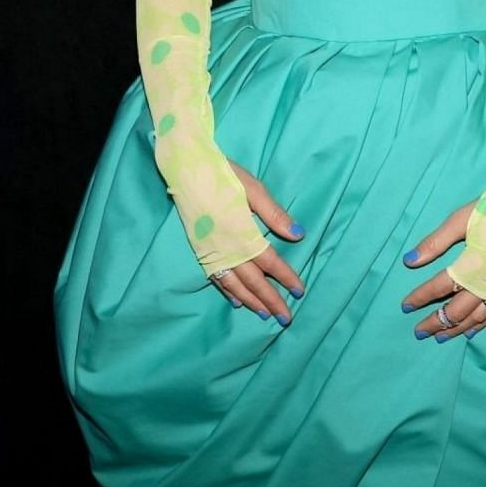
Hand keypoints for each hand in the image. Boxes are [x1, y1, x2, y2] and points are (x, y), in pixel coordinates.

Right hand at [209, 158, 306, 325]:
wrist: (186, 168)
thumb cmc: (223, 174)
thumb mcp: (253, 189)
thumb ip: (274, 214)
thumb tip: (298, 234)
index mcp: (241, 233)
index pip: (269, 262)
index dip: (285, 278)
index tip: (300, 291)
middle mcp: (225, 248)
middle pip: (252, 281)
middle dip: (269, 300)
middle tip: (285, 318)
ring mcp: (210, 251)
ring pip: (233, 284)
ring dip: (250, 301)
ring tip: (264, 314)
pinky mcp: (200, 249)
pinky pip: (215, 277)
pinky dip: (227, 292)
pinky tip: (235, 301)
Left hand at [399, 200, 485, 341]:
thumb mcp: (459, 220)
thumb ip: (434, 243)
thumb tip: (409, 261)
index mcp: (472, 264)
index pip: (440, 287)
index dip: (420, 297)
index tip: (405, 306)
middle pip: (457, 310)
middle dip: (436, 322)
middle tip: (418, 331)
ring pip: (475, 317)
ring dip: (456, 329)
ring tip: (439, 337)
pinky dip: (479, 325)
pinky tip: (469, 331)